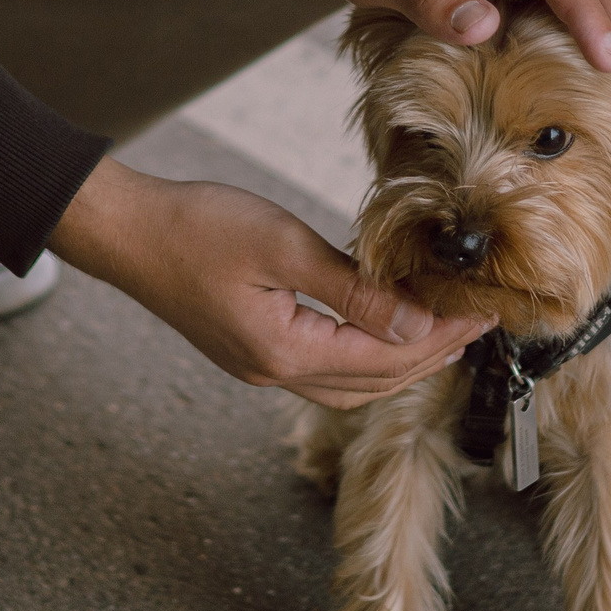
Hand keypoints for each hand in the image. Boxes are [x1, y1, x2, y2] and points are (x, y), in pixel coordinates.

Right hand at [49, 158, 490, 408]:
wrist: (126, 231)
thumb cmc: (196, 226)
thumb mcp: (284, 246)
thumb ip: (354, 289)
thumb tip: (417, 323)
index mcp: (284, 351)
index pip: (386, 359)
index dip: (442, 338)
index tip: (483, 313)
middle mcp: (272, 372)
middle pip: (373, 382)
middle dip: (431, 356)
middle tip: (476, 323)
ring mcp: (258, 366)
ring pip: (349, 383)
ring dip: (400, 362)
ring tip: (442, 331)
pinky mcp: (250, 349)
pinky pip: (324, 368)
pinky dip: (365, 354)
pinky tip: (381, 325)